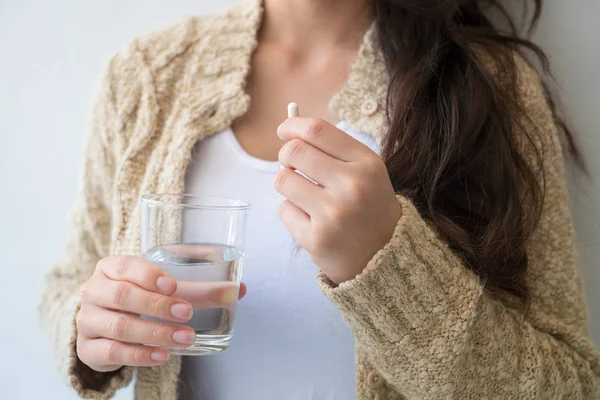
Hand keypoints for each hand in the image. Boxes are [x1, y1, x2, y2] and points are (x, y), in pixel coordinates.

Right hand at [76, 256, 246, 371]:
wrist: (105, 328)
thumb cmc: (139, 299)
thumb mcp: (164, 290)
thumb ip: (200, 289)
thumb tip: (239, 289)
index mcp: (111, 268)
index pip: (125, 265)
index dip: (148, 274)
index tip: (173, 285)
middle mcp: (94, 290)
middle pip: (122, 296)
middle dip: (157, 305)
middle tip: (186, 313)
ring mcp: (87, 320)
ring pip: (120, 326)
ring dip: (155, 333)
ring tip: (184, 338)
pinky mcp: (88, 348)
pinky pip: (113, 352)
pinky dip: (140, 355)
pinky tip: (163, 356)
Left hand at [275, 118, 401, 284]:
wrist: (384, 258)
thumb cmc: (368, 207)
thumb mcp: (366, 171)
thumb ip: (333, 149)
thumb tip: (288, 133)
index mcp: (367, 164)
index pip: (317, 130)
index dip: (293, 126)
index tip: (284, 131)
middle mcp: (352, 186)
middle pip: (294, 152)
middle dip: (286, 156)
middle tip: (292, 165)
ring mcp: (333, 214)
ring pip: (283, 180)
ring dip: (288, 185)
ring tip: (306, 196)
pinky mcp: (316, 238)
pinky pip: (284, 210)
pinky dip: (292, 212)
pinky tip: (311, 220)